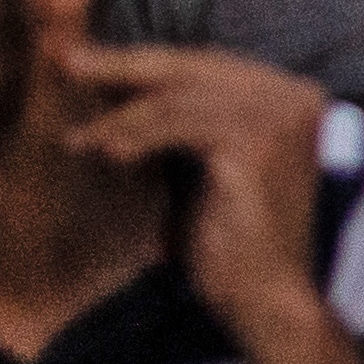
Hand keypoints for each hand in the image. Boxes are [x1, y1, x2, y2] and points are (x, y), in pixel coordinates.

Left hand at [51, 38, 345, 322]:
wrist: (267, 301)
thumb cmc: (236, 243)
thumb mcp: (212, 167)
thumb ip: (189, 122)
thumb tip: (124, 81)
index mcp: (293, 96)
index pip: (209, 64)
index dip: (148, 63)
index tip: (93, 66)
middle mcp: (296, 97)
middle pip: (195, 66)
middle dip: (124, 66)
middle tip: (67, 64)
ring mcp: (280, 118)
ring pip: (178, 96)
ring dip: (118, 116)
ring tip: (76, 138)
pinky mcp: (255, 146)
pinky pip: (177, 126)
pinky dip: (135, 136)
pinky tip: (104, 152)